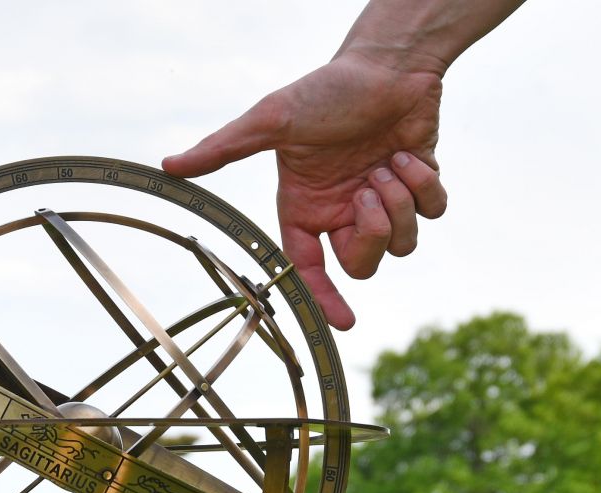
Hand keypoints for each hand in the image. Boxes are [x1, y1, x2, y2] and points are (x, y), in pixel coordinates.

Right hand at [163, 51, 447, 329]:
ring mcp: (382, 201)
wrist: (388, 61)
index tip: (342, 323)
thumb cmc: (327, 89)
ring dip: (398, 203)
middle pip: (362, 264)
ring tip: (389, 163)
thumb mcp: (271, 120)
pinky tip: (409, 155)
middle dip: (370, 235)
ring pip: (401, 243)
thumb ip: (224, 149)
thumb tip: (169, 165)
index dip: (324, 300)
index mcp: (306, 209)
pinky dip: (424, 186)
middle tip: (367, 193)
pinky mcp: (418, 185)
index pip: (310, 269)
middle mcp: (343, 213)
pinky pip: (430, 211)